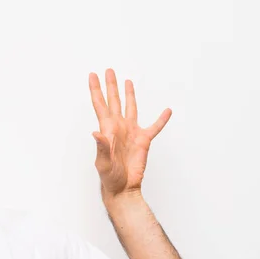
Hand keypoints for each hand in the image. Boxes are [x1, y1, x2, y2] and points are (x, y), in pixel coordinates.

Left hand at [89, 69, 171, 199]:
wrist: (123, 188)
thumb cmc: (110, 177)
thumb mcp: (103, 163)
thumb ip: (101, 147)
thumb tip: (96, 133)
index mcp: (107, 129)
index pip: (100, 105)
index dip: (95, 90)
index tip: (92, 75)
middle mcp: (118, 127)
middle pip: (114, 101)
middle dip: (110, 85)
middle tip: (109, 70)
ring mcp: (131, 132)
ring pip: (131, 108)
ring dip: (129, 95)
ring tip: (128, 81)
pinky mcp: (144, 141)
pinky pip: (155, 127)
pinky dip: (161, 119)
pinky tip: (167, 111)